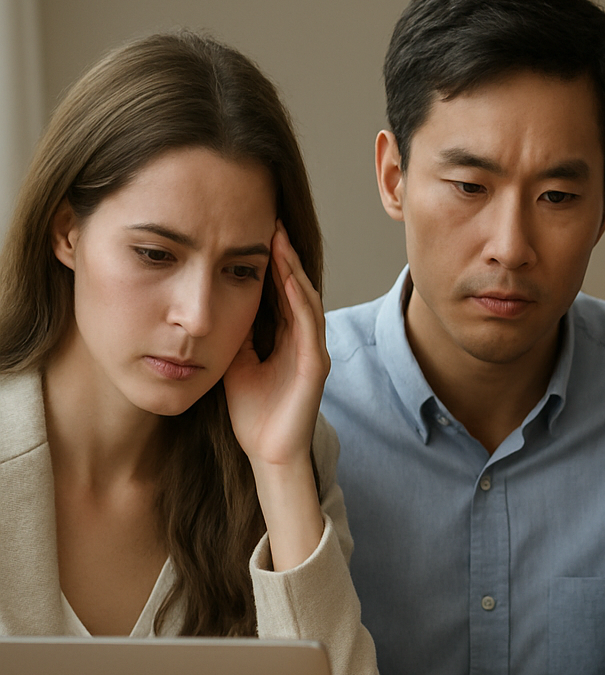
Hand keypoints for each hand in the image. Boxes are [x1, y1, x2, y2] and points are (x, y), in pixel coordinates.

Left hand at [224, 223, 329, 468]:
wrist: (268, 453)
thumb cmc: (253, 414)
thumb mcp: (235, 362)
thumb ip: (235, 333)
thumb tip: (219, 301)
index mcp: (284, 339)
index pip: (280, 291)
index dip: (270, 262)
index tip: (254, 231)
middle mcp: (303, 340)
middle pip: (296, 288)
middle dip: (284, 255)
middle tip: (272, 221)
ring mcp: (312, 352)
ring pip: (306, 300)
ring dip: (293, 270)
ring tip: (280, 241)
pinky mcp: (315, 366)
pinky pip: (309, 326)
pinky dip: (300, 301)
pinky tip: (288, 280)